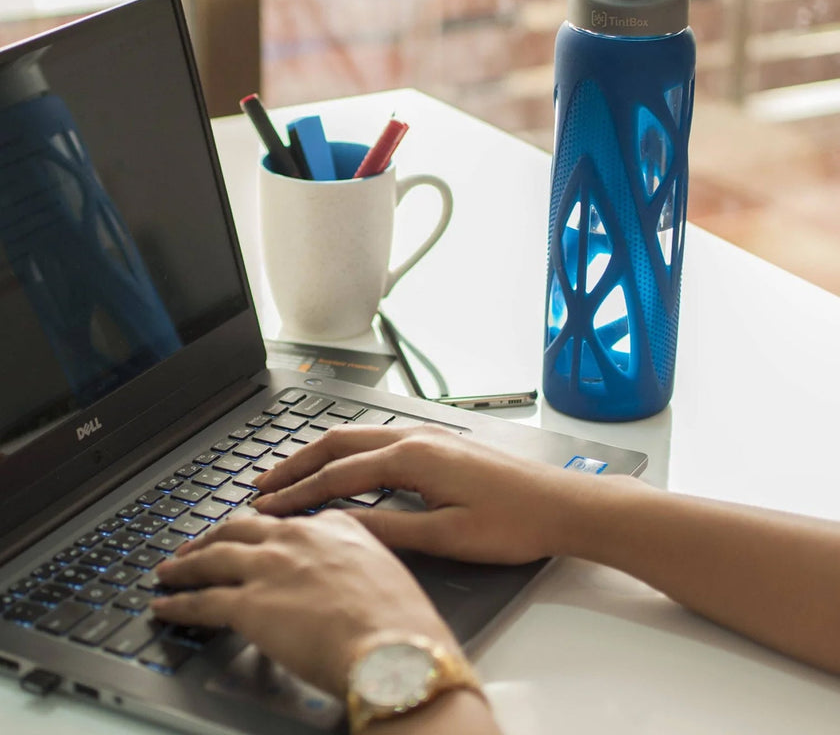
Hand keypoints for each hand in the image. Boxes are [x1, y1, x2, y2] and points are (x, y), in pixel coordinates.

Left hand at [150, 511, 454, 696]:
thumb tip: (347, 579)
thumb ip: (358, 563)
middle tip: (197, 546)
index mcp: (334, 526)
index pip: (287, 521)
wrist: (394, 647)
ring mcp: (270, 566)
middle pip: (241, 528)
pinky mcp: (248, 603)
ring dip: (185, 565)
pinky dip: (177, 603)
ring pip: (213, 557)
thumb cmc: (400, 621)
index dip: (262, 528)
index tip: (252, 533)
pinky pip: (201, 601)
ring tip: (169, 570)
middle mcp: (297, 538)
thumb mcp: (386, 572)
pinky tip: (164, 605)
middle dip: (213, 536)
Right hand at [252, 424, 595, 563]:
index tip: (266, 509)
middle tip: (262, 482)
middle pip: (339, 443)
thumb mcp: (447, 536)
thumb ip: (389, 528)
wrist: (564, 504)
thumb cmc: (514, 523)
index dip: (298, 494)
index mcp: (412, 457)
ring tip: (291, 474)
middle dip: (296, 462)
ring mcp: (429, 436)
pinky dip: (349, 453)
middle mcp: (415, 437)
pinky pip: (379, 441)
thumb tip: (340, 526)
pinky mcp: (440, 444)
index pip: (338, 475)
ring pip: (358, 438)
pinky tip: (343, 468)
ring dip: (321, 455)